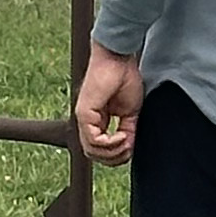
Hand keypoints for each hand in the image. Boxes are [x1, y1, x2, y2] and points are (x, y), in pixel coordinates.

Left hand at [75, 43, 143, 165]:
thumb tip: (129, 148)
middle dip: (114, 158)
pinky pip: (94, 140)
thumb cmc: (124, 76)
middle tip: (129, 150)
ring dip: (113, 152)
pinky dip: (110, 143)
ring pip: (91, 151)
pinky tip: (122, 136)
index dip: (116, 155)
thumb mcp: (131, 111)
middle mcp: (88, 121)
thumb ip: (128, 130)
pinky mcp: (84, 113)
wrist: (118, 58)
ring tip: (126, 142)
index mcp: (98, 121)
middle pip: (93, 154)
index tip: (131, 148)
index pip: (100, 149)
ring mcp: (84, 118)